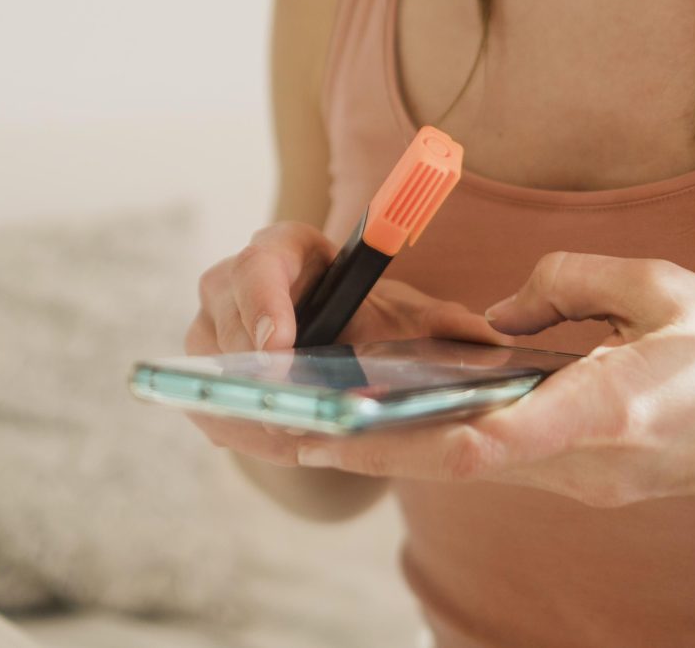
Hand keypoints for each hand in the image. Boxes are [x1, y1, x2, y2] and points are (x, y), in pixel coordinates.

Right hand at [180, 219, 518, 467]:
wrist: (344, 353)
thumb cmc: (373, 325)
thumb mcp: (410, 323)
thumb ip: (447, 326)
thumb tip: (490, 339)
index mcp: (291, 251)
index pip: (264, 257)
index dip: (266, 298)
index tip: (281, 344)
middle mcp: (240, 279)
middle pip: (225, 305)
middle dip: (250, 359)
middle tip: (283, 406)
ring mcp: (214, 323)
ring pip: (207, 354)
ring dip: (243, 397)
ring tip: (283, 435)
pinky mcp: (205, 370)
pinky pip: (203, 396)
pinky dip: (235, 422)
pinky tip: (271, 444)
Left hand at [286, 252, 694, 520]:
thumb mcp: (665, 289)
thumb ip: (572, 282)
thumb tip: (501, 307)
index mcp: (604, 413)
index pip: (487, 441)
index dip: (400, 436)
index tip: (328, 428)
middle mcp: (583, 463)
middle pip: (449, 462)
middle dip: (356, 448)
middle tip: (268, 429)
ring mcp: (584, 482)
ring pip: (464, 465)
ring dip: (387, 446)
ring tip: (301, 418)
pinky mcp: (587, 480)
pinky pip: (497, 459)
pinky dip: (437, 437)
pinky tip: (390, 412)